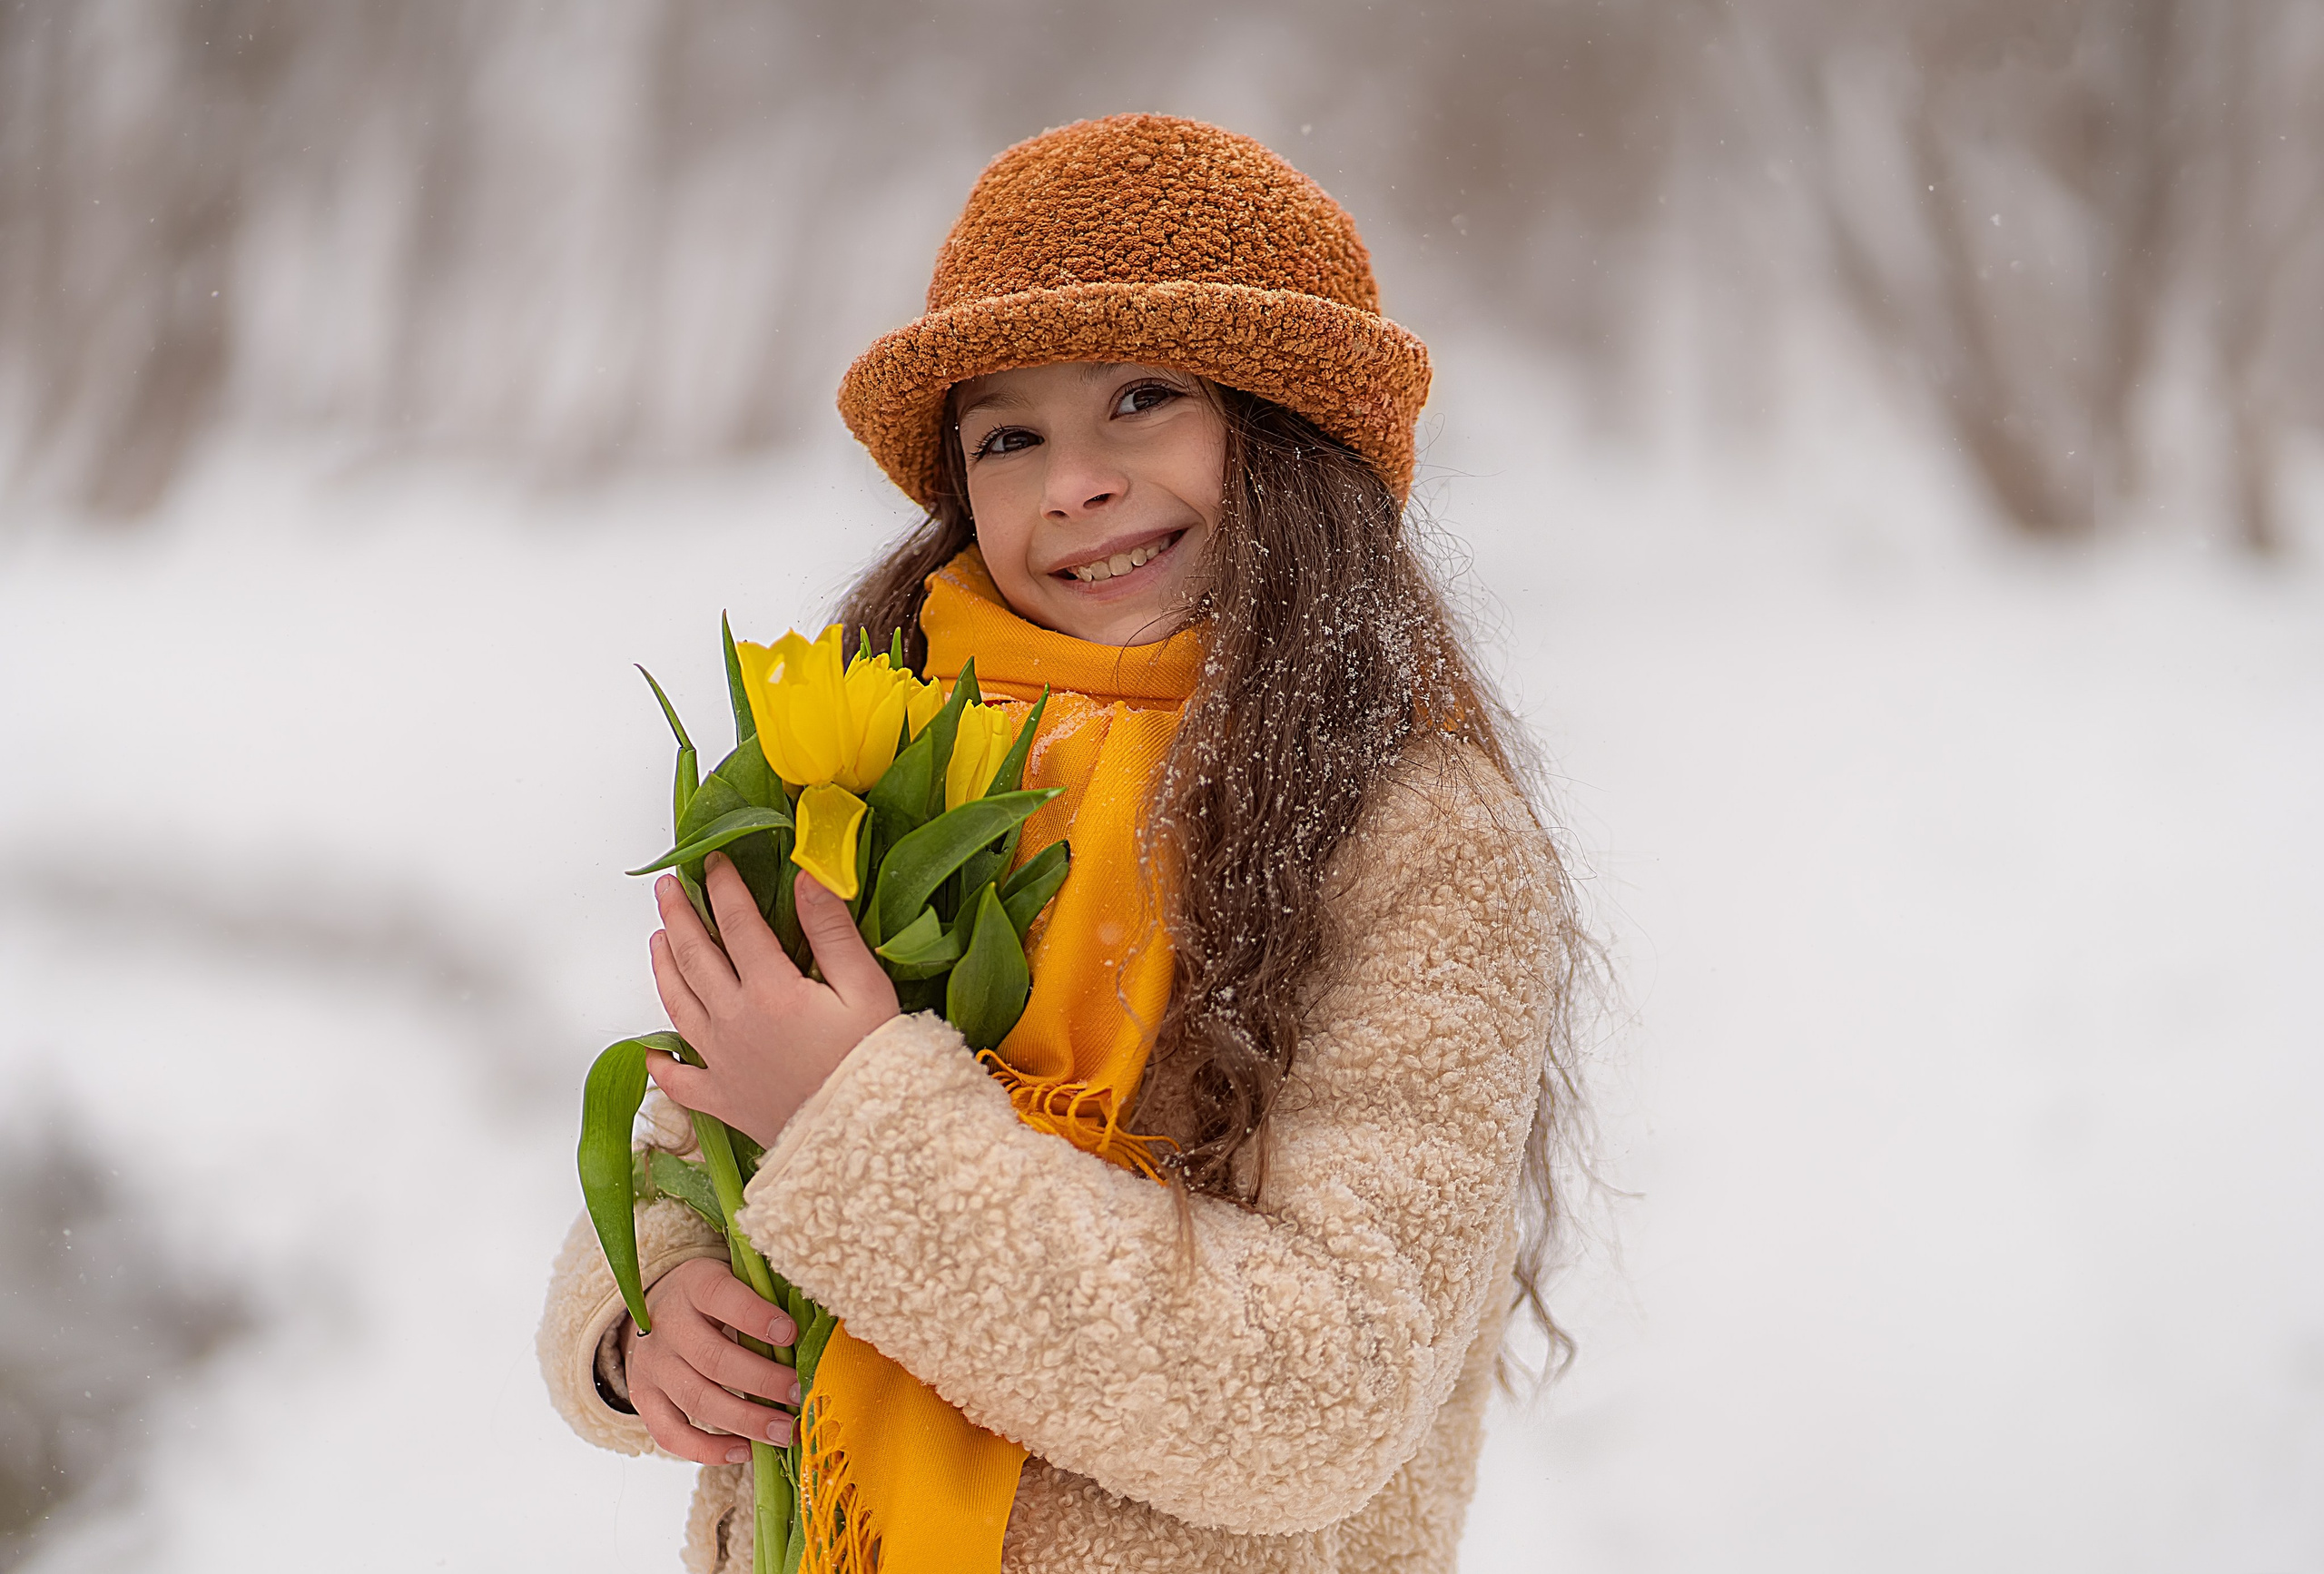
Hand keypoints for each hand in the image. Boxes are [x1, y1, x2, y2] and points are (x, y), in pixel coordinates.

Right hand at [622, 1258, 799, 1462]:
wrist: (658, 1309)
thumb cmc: (716, 1298)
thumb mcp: (737, 1279)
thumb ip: (768, 1299)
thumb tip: (816, 1332)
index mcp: (694, 1284)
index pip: (721, 1296)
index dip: (756, 1317)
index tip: (791, 1334)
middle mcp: (667, 1324)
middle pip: (713, 1358)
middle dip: (762, 1380)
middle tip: (798, 1394)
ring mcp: (652, 1364)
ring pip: (697, 1399)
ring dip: (746, 1420)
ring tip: (785, 1431)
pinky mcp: (644, 1397)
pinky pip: (671, 1434)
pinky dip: (709, 1449)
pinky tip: (745, 1450)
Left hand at [647, 854, 898, 1149]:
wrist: (866, 1140)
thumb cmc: (874, 1063)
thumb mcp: (865, 987)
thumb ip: (831, 931)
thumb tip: (806, 877)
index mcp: (770, 990)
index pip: (737, 923)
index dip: (723, 888)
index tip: (713, 863)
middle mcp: (733, 1021)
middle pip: (694, 957)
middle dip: (678, 917)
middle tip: (666, 888)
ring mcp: (721, 1062)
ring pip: (677, 1004)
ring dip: (663, 967)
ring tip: (657, 940)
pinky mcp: (721, 1100)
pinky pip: (678, 1079)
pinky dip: (660, 1062)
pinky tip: (651, 1050)